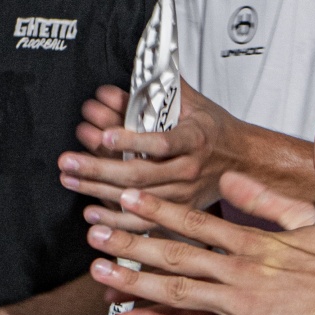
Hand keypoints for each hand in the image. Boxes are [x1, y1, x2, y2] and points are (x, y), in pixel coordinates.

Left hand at [60, 82, 243, 227]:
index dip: (132, 140)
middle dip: (98, 167)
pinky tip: (91, 214)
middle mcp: (189, 169)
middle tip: (68, 160)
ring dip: (98, 190)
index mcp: (195, 139)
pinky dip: (116, 221)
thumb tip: (113, 91)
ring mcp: (184, 195)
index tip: (104, 135)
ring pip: (137, 199)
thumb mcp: (193, 103)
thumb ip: (154, 93)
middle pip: (140, 173)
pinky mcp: (179, 213)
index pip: (162, 142)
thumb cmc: (215, 130)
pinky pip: (144, 223)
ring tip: (70, 180)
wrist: (246, 161)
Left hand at [86, 120, 314, 314]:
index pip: (196, 221)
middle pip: (175, 257)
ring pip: (179, 303)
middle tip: (94, 239)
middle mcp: (242, 271)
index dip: (158, 210)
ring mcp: (244, 305)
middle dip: (130, 248)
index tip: (127, 199)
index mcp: (256, 241)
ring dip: (137, 301)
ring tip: (103, 302)